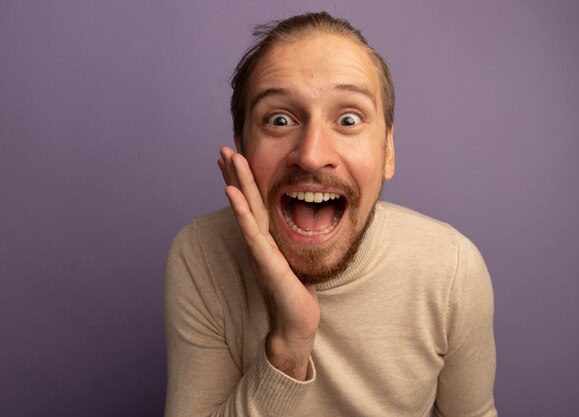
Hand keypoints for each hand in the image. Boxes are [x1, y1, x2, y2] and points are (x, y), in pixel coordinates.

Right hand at [218, 147, 319, 379]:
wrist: (296, 324)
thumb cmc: (297, 293)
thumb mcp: (296, 259)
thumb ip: (291, 241)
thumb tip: (303, 222)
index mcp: (268, 238)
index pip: (255, 203)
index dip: (244, 181)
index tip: (236, 157)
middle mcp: (260, 241)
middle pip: (247, 200)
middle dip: (235, 174)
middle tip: (224, 148)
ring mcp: (261, 250)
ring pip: (247, 210)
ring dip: (237, 181)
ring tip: (228, 158)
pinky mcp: (266, 262)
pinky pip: (253, 232)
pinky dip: (241, 211)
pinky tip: (232, 192)